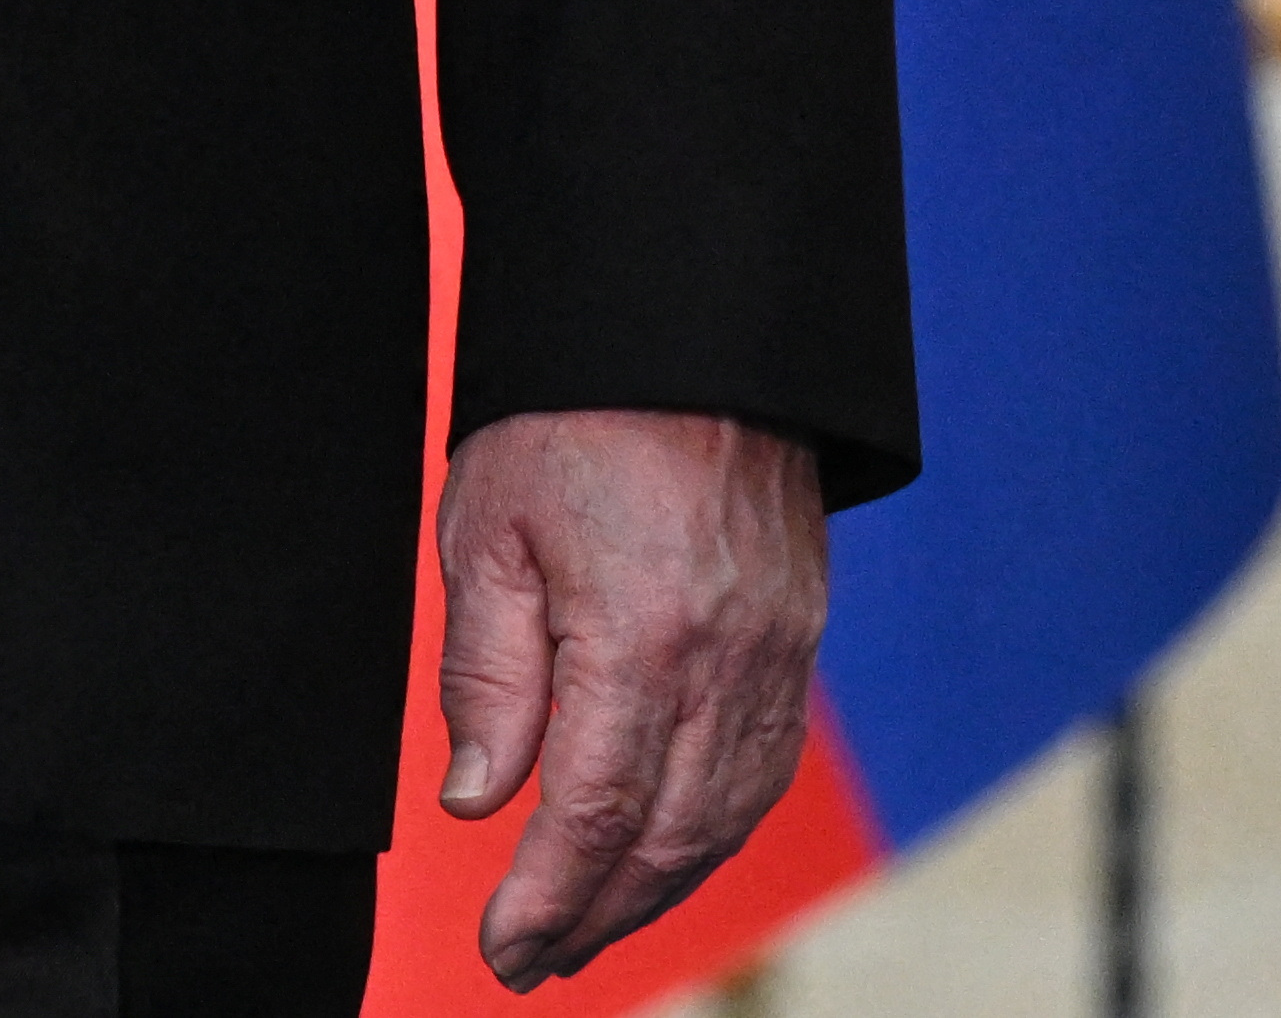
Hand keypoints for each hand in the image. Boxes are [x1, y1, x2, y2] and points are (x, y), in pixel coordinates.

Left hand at [436, 406, 827, 987]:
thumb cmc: (576, 414)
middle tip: (533, 961)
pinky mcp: (800, 628)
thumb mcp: (490, 529)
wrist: (694, 326)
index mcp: (644, 632)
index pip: (596, 812)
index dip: (549, 899)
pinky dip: (715, 828)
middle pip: (668, 834)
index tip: (505, 951)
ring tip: (590, 926)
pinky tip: (667, 850)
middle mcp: (728, 653)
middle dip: (597, 915)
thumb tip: (480, 798)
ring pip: (727, 812)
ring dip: (658, 888)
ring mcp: (779, 643)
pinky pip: (766, 762)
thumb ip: (487, 673)